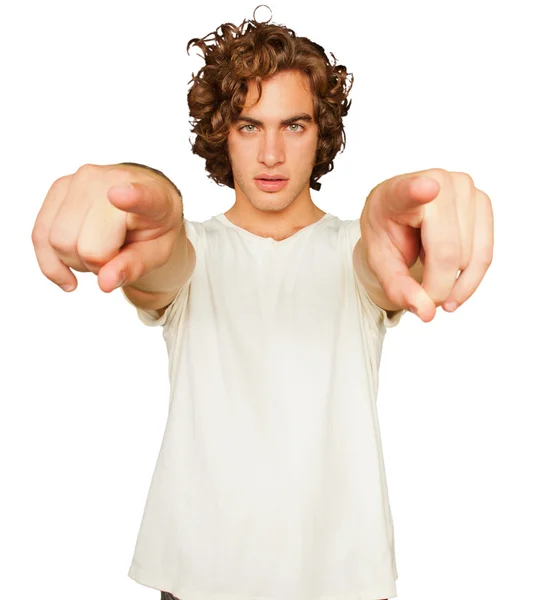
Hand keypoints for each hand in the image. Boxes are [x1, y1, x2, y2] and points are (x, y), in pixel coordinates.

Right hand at [31, 163, 182, 292]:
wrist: (139, 202)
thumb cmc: (150, 229)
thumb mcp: (156, 253)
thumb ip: (134, 267)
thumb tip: (105, 283)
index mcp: (152, 196)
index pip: (142, 196)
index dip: (132, 197)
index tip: (119, 195)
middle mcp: (112, 180)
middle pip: (86, 246)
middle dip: (96, 265)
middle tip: (114, 257)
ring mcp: (81, 180)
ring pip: (58, 242)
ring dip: (75, 261)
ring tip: (97, 251)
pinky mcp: (58, 188)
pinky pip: (39, 235)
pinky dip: (51, 263)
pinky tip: (67, 276)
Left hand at [360, 168, 493, 321]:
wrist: (398, 216)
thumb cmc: (387, 234)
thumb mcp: (380, 263)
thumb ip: (398, 289)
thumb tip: (427, 312)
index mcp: (396, 193)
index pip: (408, 191)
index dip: (418, 190)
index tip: (426, 187)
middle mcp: (436, 181)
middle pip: (448, 252)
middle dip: (436, 287)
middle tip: (419, 294)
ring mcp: (465, 189)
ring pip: (469, 258)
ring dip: (450, 279)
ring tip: (427, 264)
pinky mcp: (484, 201)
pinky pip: (485, 256)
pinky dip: (469, 279)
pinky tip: (450, 280)